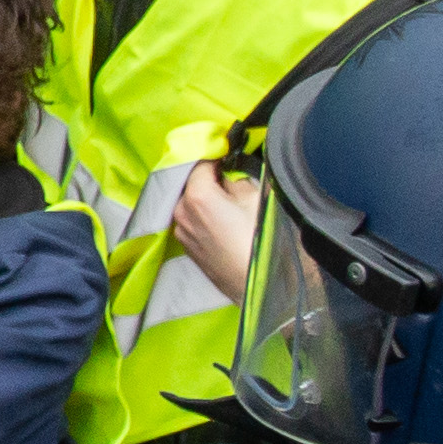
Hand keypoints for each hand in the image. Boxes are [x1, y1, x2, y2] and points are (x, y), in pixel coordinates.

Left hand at [164, 162, 260, 303]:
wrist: (258, 285)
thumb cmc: (260, 241)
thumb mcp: (256, 198)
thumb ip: (238, 179)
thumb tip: (229, 175)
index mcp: (197, 195)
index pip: (201, 163)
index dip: (216, 158)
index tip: (228, 157)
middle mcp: (182, 212)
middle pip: (192, 184)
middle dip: (208, 179)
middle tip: (231, 181)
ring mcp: (182, 232)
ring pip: (189, 203)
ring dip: (204, 199)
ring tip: (228, 204)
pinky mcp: (187, 248)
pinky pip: (191, 222)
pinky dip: (202, 216)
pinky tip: (222, 223)